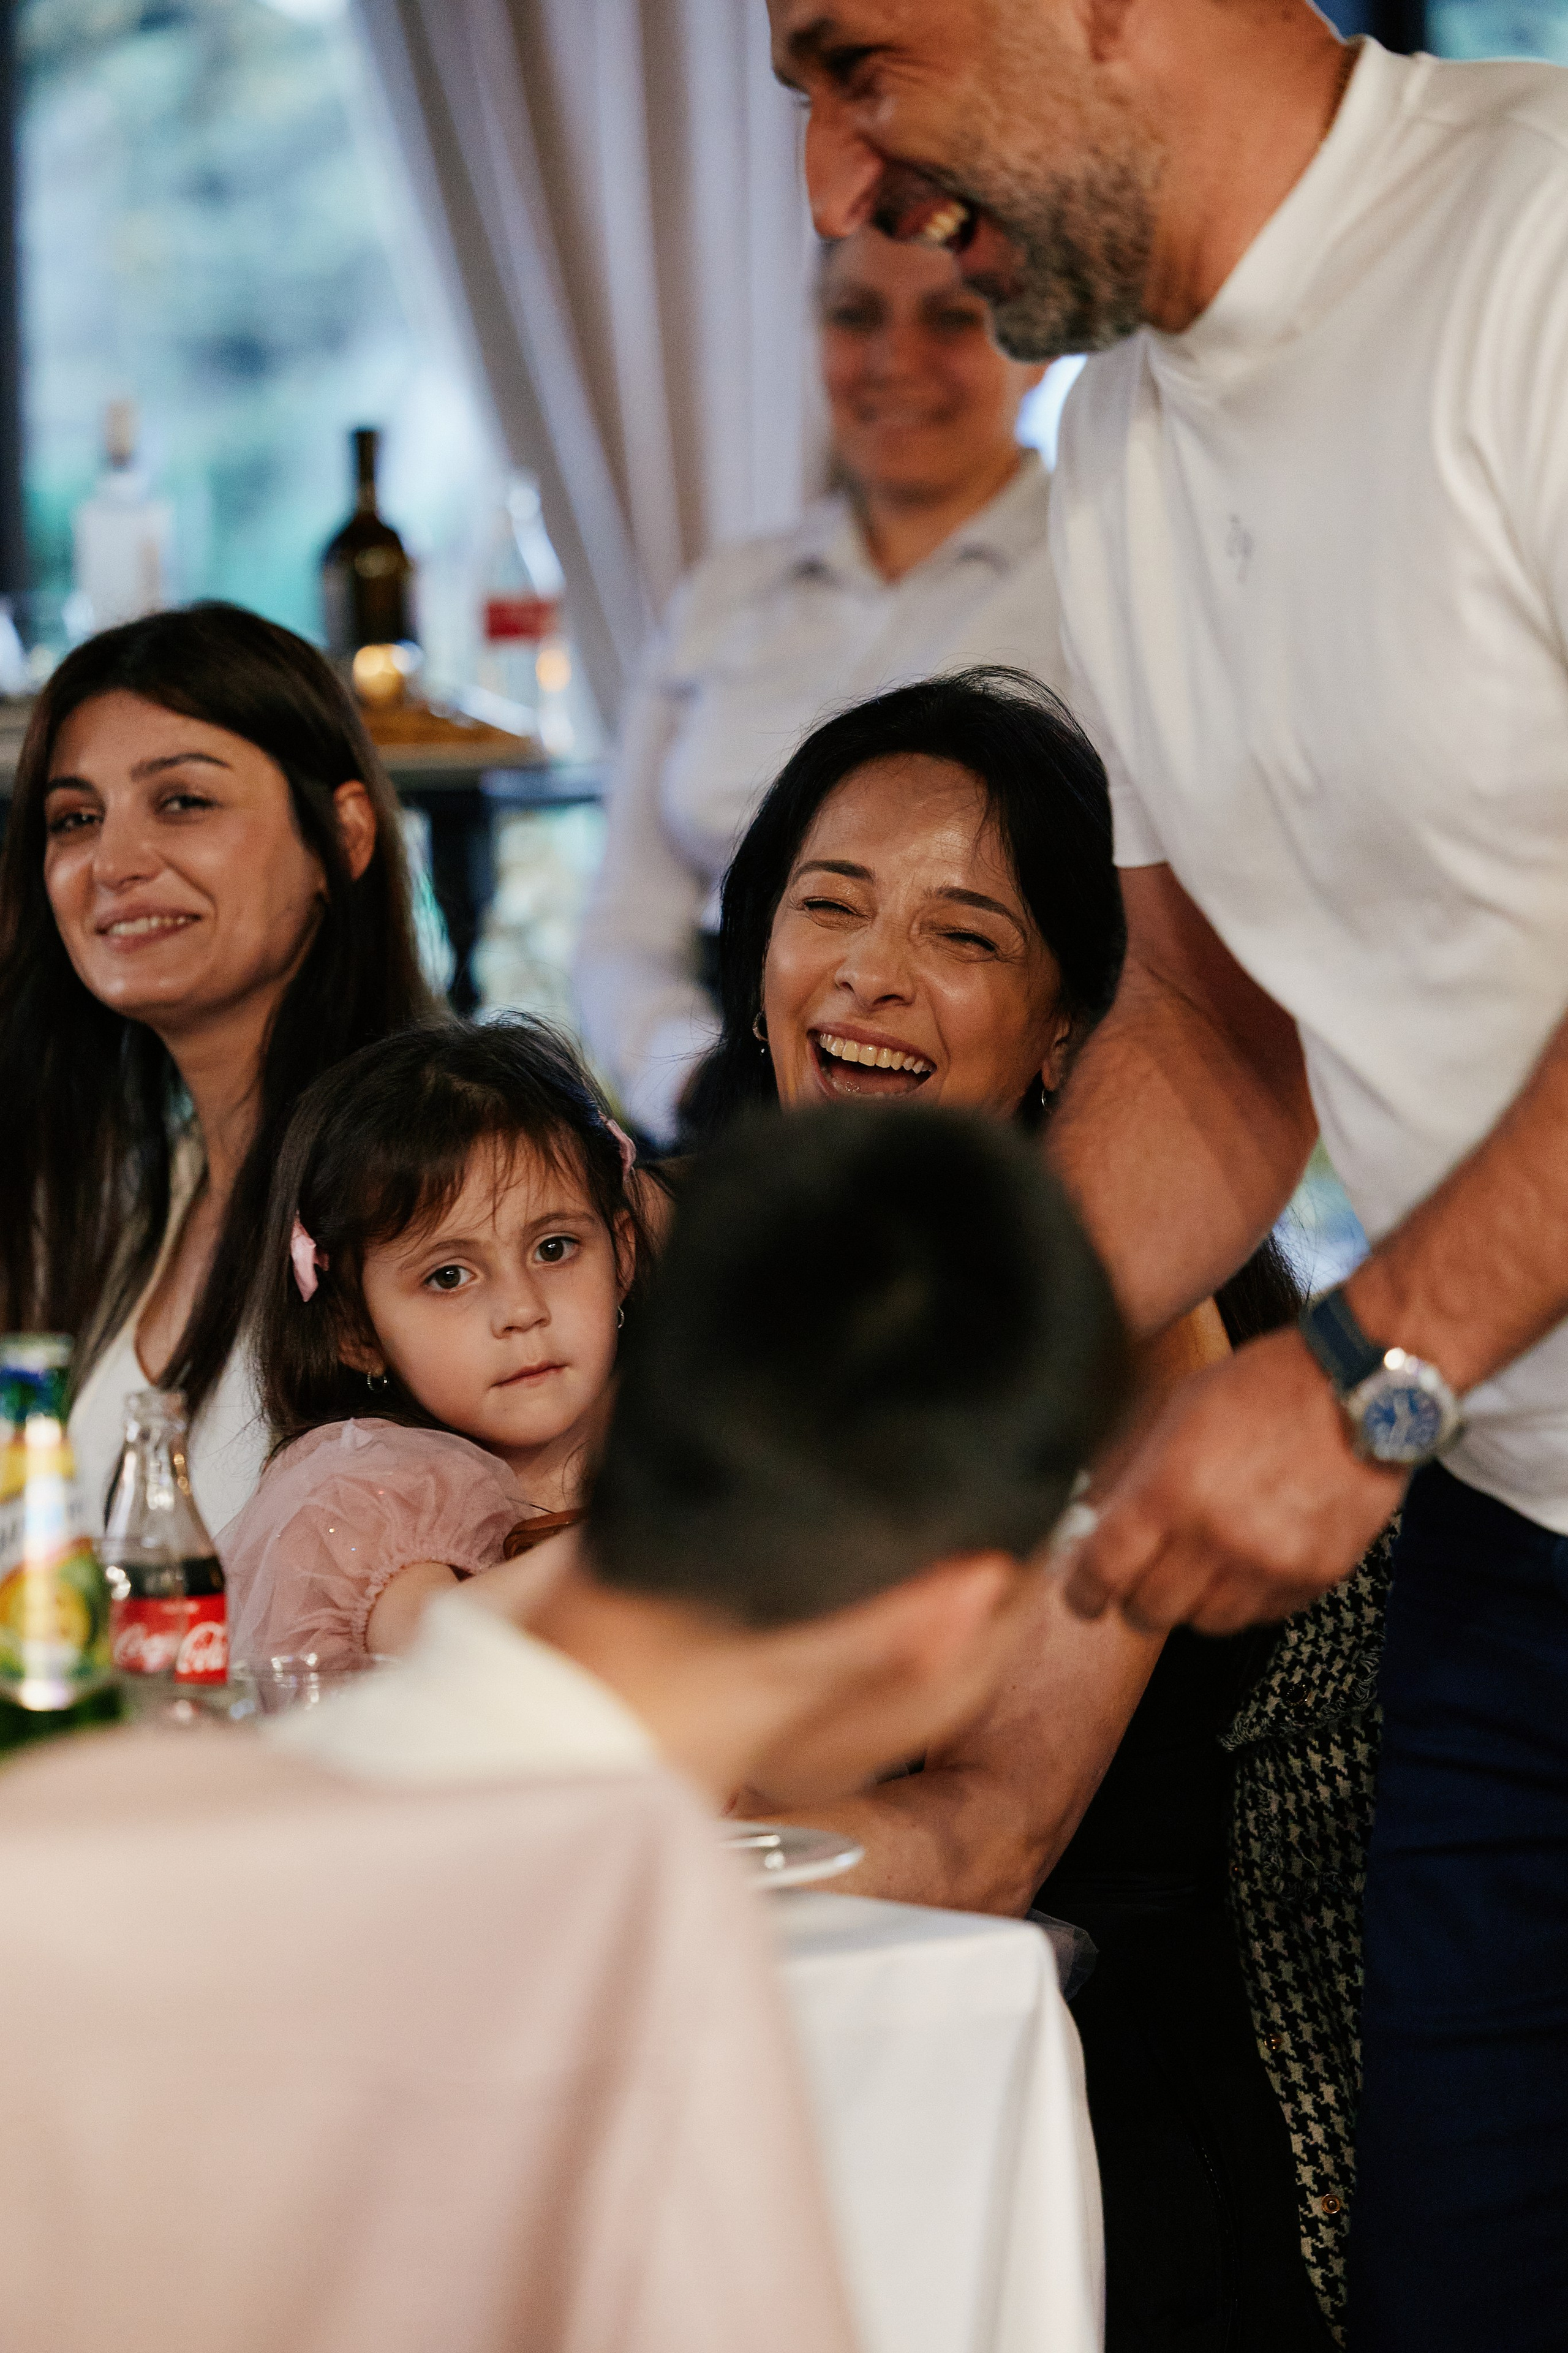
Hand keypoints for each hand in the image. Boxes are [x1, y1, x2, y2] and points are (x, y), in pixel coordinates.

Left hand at [1063, 1327, 1406, 1634]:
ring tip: (1197, 1565)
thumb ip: (1130, 1474)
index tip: (1082, 1593)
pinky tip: (1245, 1561)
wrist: (1359, 1384)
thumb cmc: (1262, 1387)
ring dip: (1191, 1601)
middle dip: (1134, 1597)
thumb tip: (1091, 1522)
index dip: (1083, 1591)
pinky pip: (1261, 1615)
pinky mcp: (1316, 1576)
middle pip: (1150, 1610)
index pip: (1106, 1571)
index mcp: (1171, 1489)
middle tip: (1137, 1579)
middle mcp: (1218, 1536)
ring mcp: (1271, 1563)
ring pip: (1206, 1623)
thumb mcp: (1176, 1412)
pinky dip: (1244, 1598)